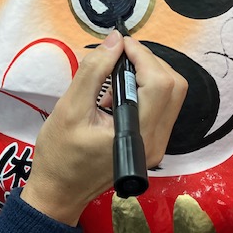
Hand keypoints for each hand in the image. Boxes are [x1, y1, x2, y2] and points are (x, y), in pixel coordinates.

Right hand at [20, 30, 186, 225]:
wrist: (59, 191)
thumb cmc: (59, 154)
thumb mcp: (69, 108)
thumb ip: (94, 71)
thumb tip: (115, 40)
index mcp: (138, 134)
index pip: (160, 82)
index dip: (142, 55)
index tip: (118, 45)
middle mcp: (156, 140)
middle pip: (173, 85)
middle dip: (148, 62)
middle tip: (117, 58)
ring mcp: (158, 144)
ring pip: (172, 94)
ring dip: (147, 75)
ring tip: (113, 81)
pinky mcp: (153, 143)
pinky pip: (162, 105)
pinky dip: (146, 90)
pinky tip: (117, 96)